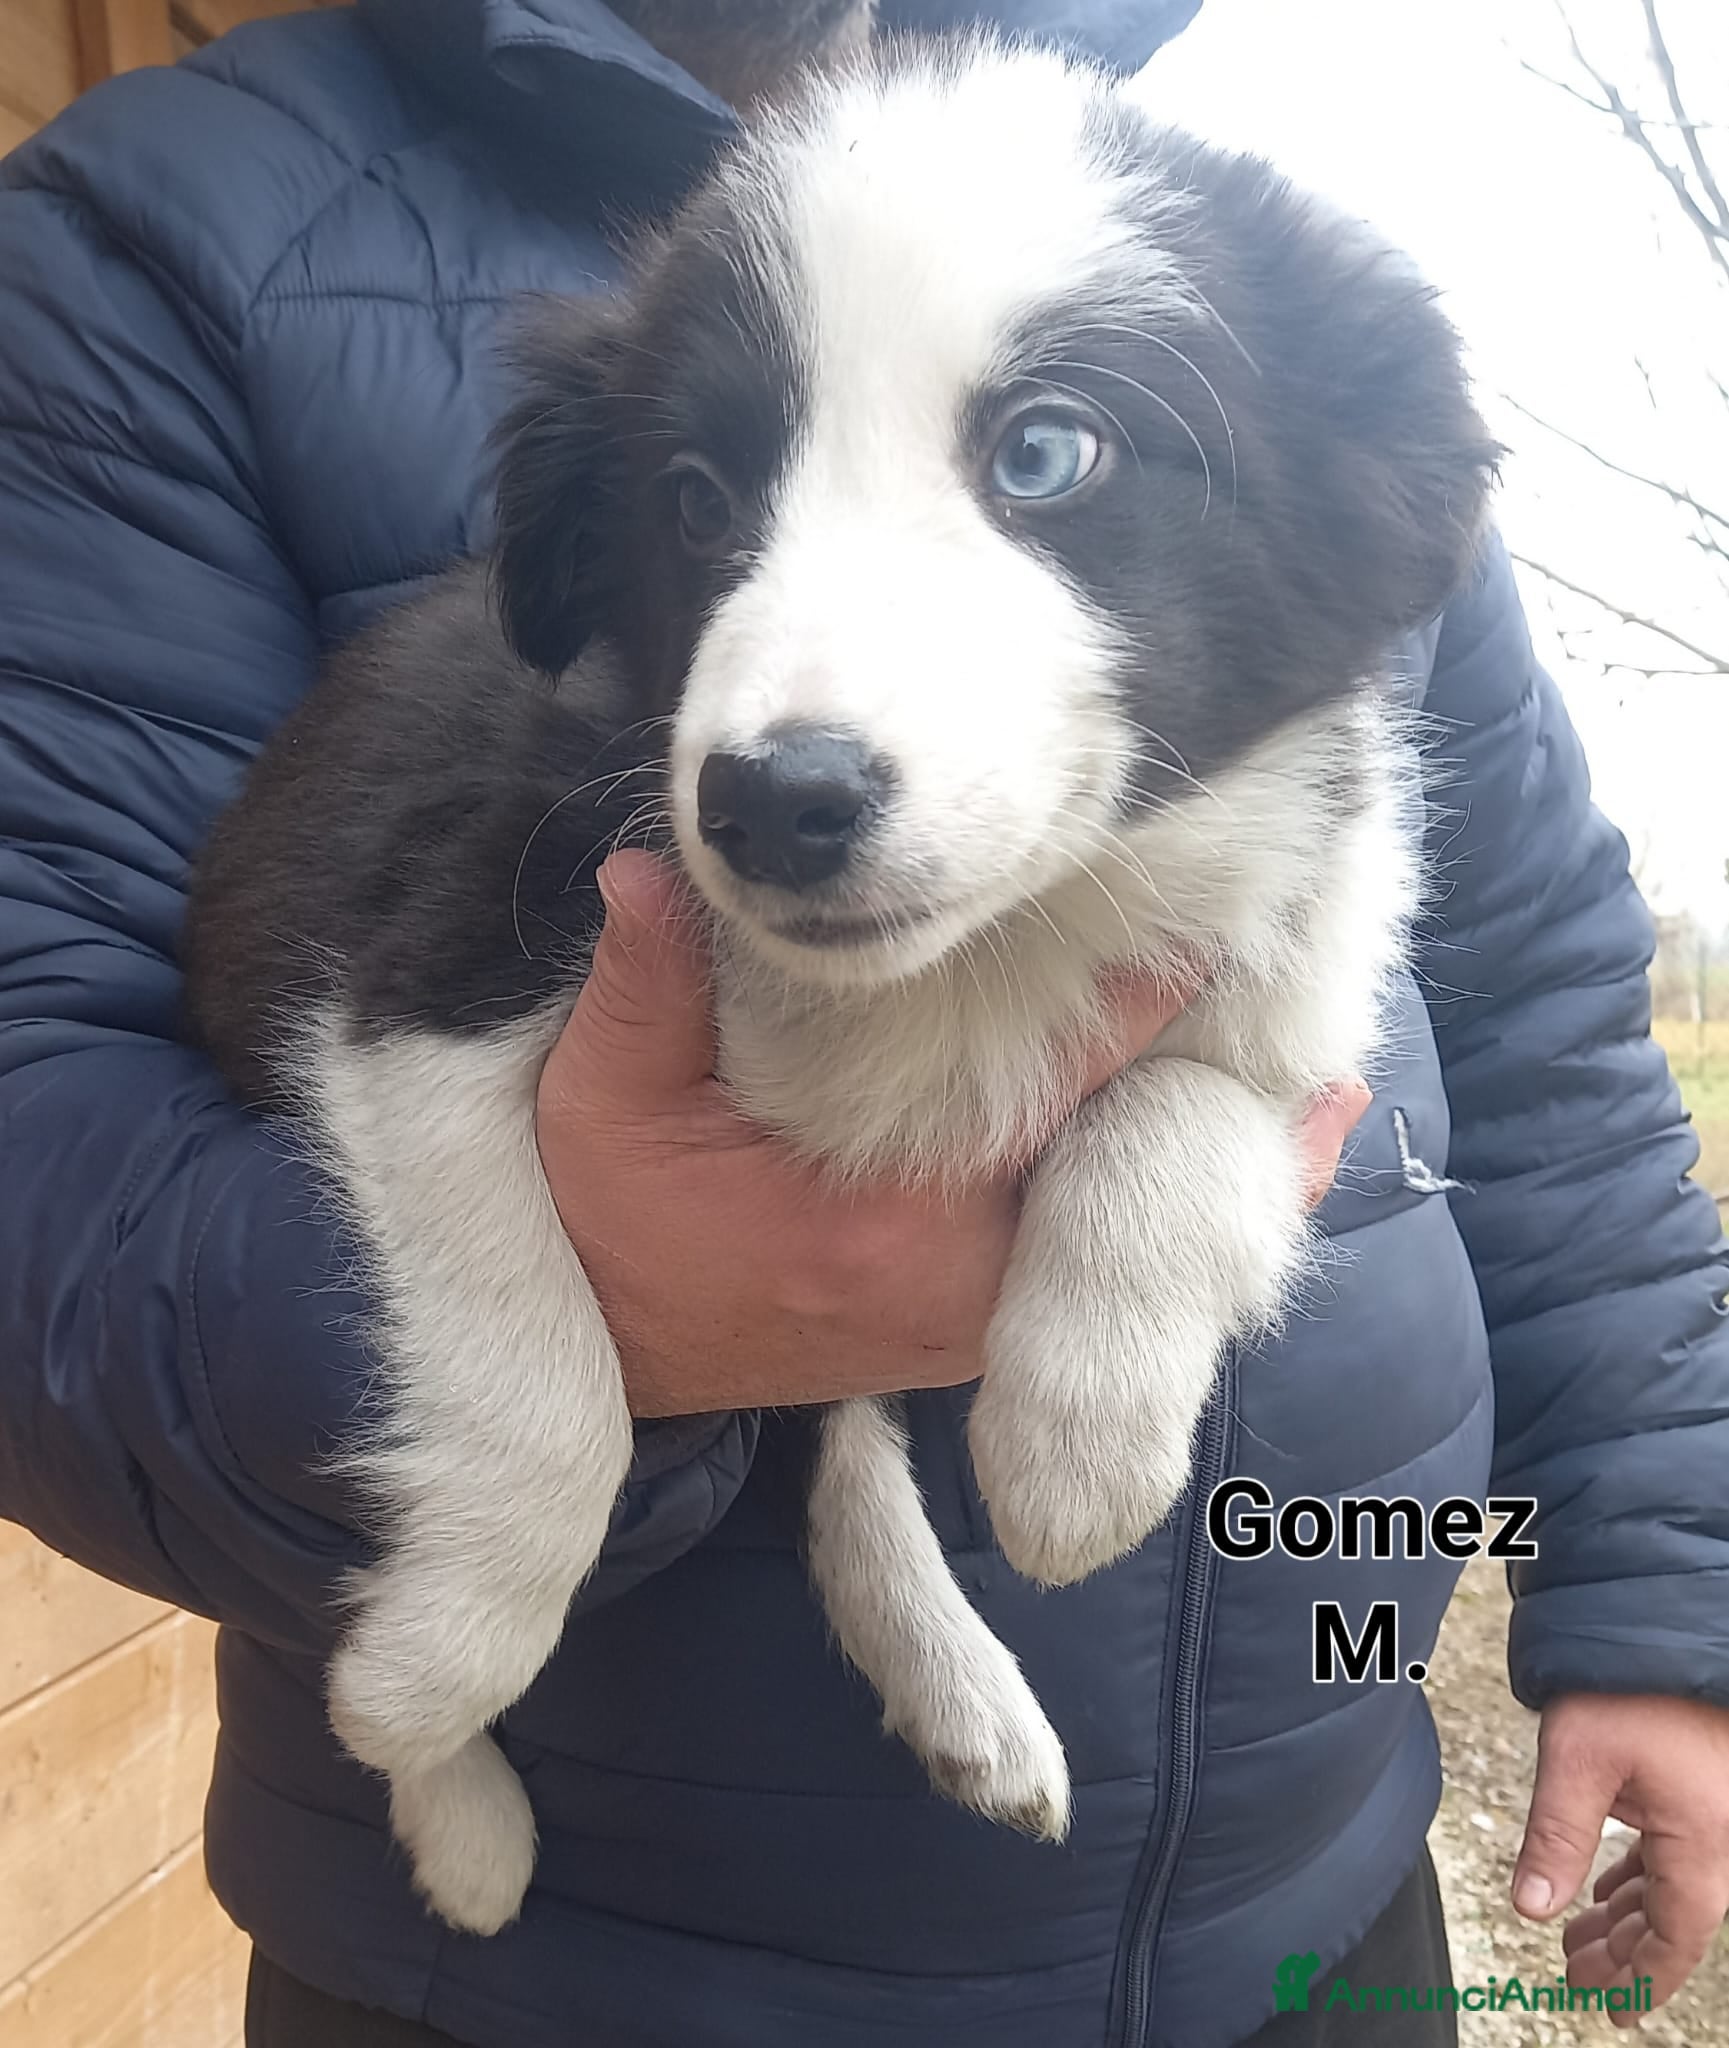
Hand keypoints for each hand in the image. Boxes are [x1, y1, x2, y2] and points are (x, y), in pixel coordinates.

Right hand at [537, 850, 1368, 1416]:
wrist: (608, 1346)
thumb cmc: (612, 1218)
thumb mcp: (605, 1097)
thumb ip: (643, 983)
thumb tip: (654, 869)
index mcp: (883, 1215)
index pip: (1045, 1094)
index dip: (1136, 1014)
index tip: (1212, 945)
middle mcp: (947, 1280)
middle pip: (1112, 1186)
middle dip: (1208, 1129)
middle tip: (1332, 1070)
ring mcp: (957, 1324)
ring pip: (1110, 1255)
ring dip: (1201, 1193)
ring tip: (1314, 1127)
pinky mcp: (953, 1339)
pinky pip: (1077, 1290)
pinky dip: (1145, 1244)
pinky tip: (1205, 1201)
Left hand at [1513, 1693, 1728, 2023]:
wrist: (1658, 1624)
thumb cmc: (1627, 1683)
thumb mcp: (1577, 1760)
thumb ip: (1555, 1837)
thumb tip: (1528, 1907)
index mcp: (1702, 1841)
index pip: (1675, 1936)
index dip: (1642, 1978)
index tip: (1612, 2011)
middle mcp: (1720, 1835)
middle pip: (1675, 1917)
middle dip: (1624, 1951)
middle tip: (1575, 1974)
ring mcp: (1713, 1813)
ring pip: (1674, 1885)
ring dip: (1628, 1914)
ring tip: (1579, 1938)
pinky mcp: (1698, 1790)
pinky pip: (1676, 1853)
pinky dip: (1640, 1877)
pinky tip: (1609, 1889)